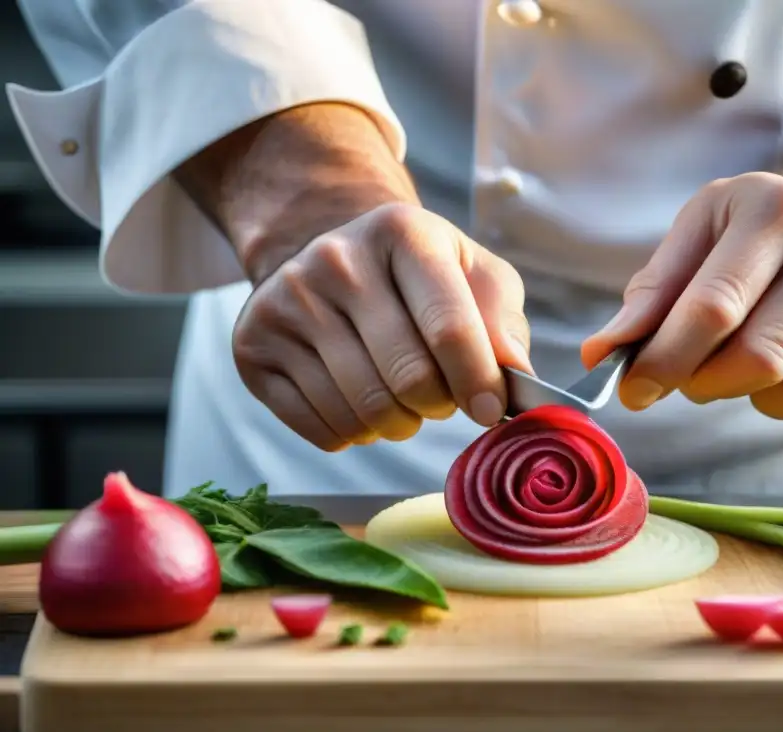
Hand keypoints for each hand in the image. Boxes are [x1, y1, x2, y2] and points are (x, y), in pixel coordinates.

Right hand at [232, 203, 532, 450]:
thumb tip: (515, 378)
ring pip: (363, 411)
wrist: (332, 259)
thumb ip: (503, 320)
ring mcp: (286, 302)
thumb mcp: (473, 272)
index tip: (491, 410)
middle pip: (407, 378)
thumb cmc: (418, 276)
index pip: (449, 326)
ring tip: (402, 401)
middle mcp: (336, 260)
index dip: (479, 381)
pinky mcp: (253, 346)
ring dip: (397, 425)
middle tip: (441, 400)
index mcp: (401, 232)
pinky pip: (321, 428)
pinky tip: (360, 403)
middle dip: (438, 406)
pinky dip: (353, 434)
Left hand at [582, 170, 782, 434]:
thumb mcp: (711, 225)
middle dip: (706, 383)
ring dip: (759, 400)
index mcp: (777, 211)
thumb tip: (600, 357)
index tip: (631, 388)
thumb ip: (654, 289)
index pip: (711, 308)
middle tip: (694, 373)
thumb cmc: (782, 226)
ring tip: (757, 362)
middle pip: (757, 362)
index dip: (661, 361)